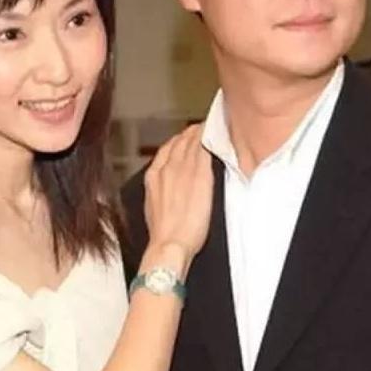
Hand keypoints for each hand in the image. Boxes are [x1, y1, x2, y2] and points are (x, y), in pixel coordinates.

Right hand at [143, 124, 213, 261]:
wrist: (170, 243)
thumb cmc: (164, 234)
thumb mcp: (154, 207)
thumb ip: (161, 192)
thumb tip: (167, 190)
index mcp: (153, 176)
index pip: (166, 149)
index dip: (177, 141)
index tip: (185, 138)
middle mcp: (166, 168)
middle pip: (179, 142)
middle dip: (189, 134)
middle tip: (199, 128)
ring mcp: (183, 169)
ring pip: (192, 141)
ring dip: (199, 132)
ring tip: (209, 126)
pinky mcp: (200, 174)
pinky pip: (205, 148)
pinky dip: (209, 139)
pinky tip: (217, 135)